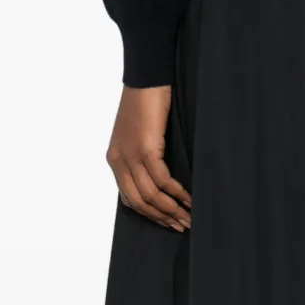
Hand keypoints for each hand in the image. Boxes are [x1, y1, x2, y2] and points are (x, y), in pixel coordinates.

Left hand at [106, 86, 191, 230]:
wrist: (147, 77)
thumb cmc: (147, 101)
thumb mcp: (138, 134)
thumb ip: (143, 157)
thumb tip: (161, 180)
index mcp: (115, 159)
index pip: (129, 198)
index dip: (149, 214)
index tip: (167, 222)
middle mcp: (119, 161)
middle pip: (139, 201)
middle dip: (162, 217)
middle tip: (182, 226)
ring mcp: (130, 156)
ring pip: (150, 195)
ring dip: (171, 210)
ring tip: (189, 218)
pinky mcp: (145, 149)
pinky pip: (162, 180)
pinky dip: (177, 193)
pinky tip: (189, 199)